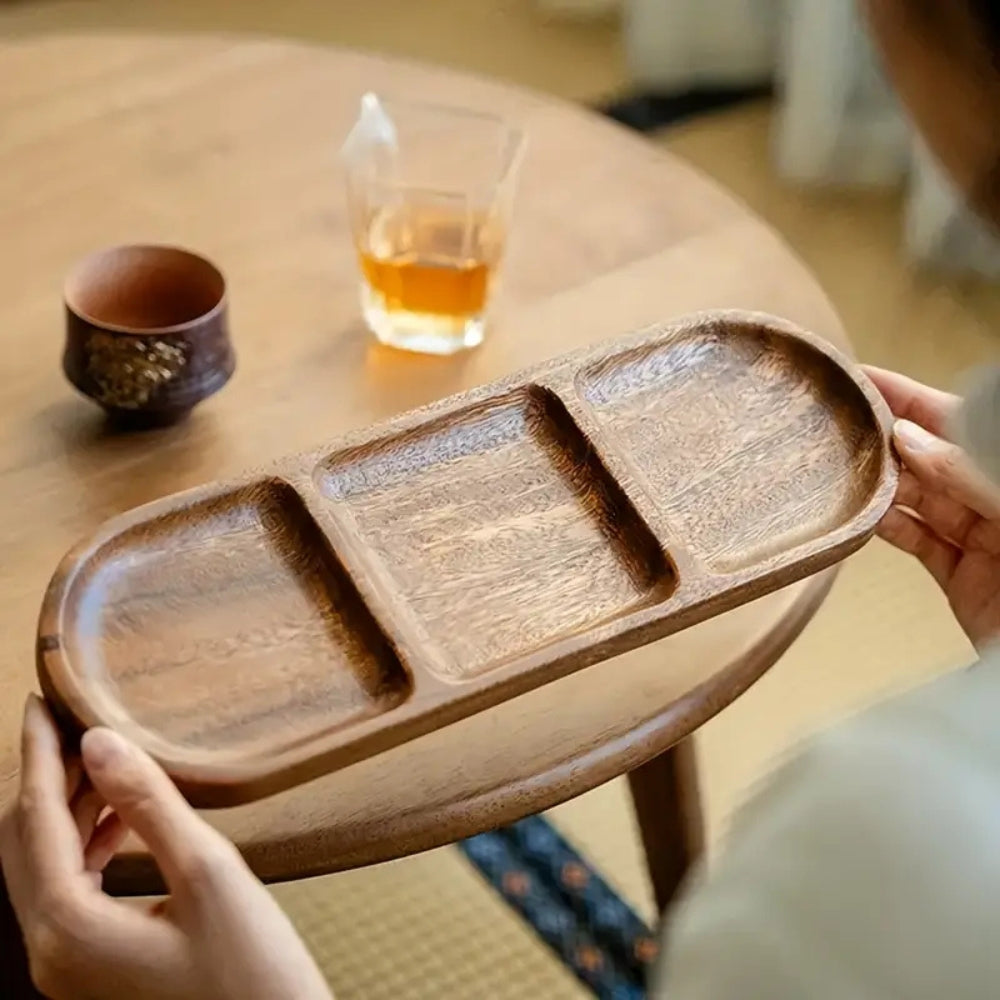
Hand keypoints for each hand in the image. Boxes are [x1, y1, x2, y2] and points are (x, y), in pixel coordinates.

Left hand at [0, 696, 332, 999]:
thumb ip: (148, 804)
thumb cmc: (252, 971)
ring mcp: (69, 966)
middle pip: (24, 844)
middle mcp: (52, 952)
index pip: (35, 819)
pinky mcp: (94, 968)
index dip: (38, 754)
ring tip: (106, 761)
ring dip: (67, 809)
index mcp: (68, 928)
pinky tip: (120, 818)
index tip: (39, 703)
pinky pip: (66, 891)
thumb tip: (100, 743)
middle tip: (74, 724)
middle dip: (46, 778)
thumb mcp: (208, 872)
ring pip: (43, 867)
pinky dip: (84, 844)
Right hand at [864, 366, 999, 650]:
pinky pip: (915, 543)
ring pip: (919, 499)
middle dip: (887, 438)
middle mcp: (995, 499)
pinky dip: (883, 528)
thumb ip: (967, 471)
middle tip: (837, 421)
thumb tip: (908, 439)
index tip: (864, 379)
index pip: (958, 421)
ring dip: (879, 482)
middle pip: (934, 457)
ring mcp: (982, 540)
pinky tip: (857, 513)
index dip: (911, 397)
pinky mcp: (961, 580)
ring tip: (837, 464)